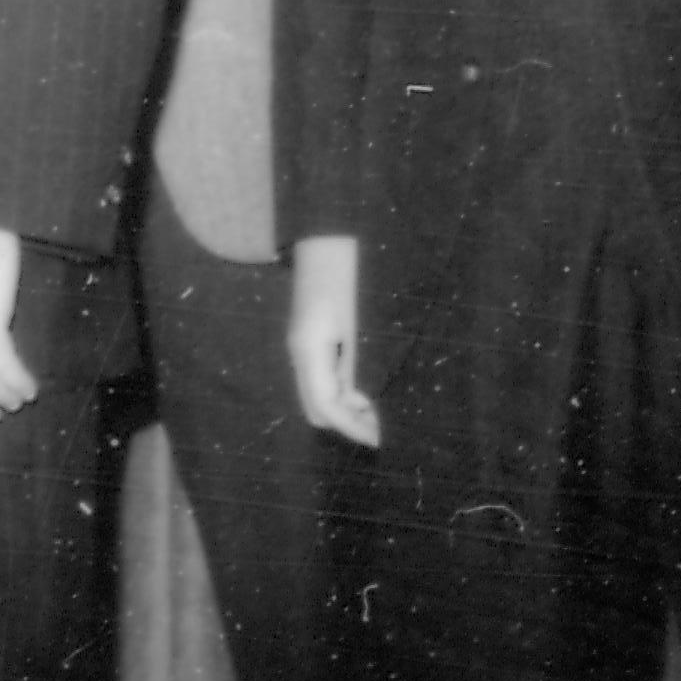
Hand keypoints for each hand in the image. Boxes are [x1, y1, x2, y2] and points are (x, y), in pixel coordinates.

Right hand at [288, 234, 380, 446]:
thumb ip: (356, 366)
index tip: (378, 439)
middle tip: (380, 424)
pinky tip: (362, 387)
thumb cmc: (348, 279)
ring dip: (344, 408)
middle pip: (316, 408)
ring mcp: (300, 347)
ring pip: (316, 397)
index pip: (326, 406)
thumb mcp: (357, 327)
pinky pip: (319, 380)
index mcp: (310, 350)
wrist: (326, 241)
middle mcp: (299, 353)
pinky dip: (340, 392)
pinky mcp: (308, 342)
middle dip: (346, 422)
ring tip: (375, 406)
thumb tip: (362, 404)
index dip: (352, 427)